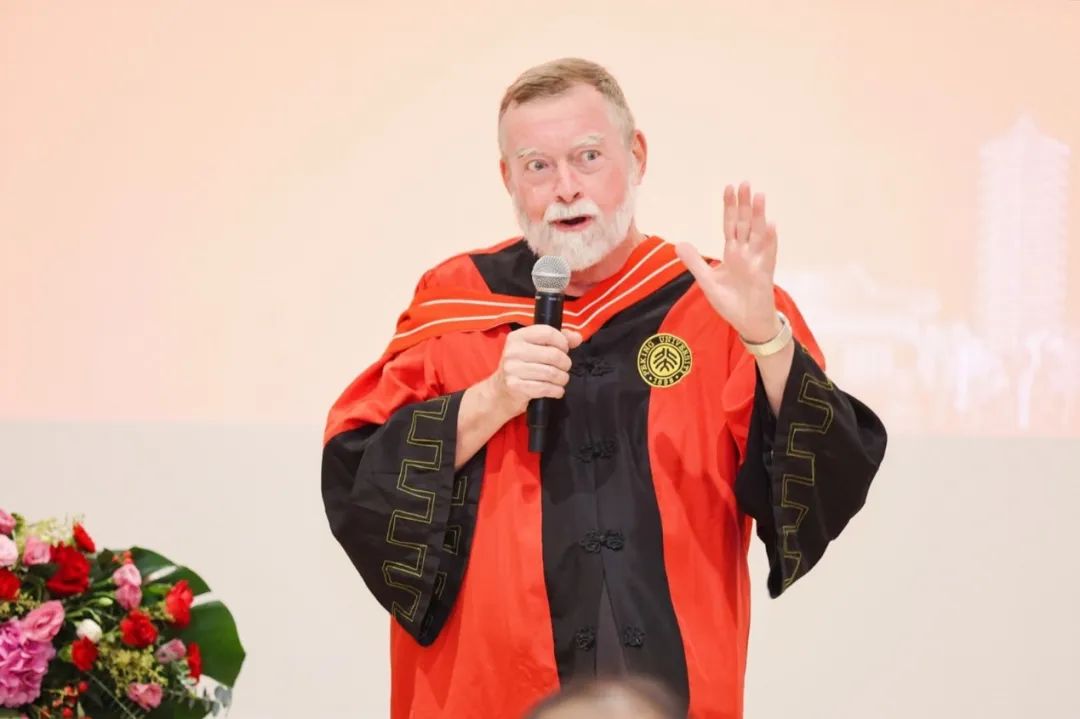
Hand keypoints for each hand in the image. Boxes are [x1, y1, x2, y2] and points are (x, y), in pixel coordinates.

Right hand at [482, 325, 582, 419]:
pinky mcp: (515, 386)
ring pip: (551, 373)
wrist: (500, 392)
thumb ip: (558, 340)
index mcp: (518, 336)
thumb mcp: (536, 349)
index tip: (564, 350)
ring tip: (560, 380)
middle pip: (553, 354)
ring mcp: (512, 369)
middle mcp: (513, 351)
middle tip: (564, 368)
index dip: (562, 342)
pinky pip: (545, 388)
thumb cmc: (522, 367)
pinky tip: (556, 390)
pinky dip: (556, 390)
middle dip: (565, 364)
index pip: (548, 332)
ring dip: (562, 379)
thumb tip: (577, 337)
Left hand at [675, 182, 780, 342]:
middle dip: (744, 204)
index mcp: (732, 252)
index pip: (730, 224)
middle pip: (745, 223)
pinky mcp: (764, 273)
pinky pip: (768, 254)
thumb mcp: (707, 281)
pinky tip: (770, 225)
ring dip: (759, 215)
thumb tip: (679, 243)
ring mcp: (757, 261)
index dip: (729, 207)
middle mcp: (746, 253)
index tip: (729, 188)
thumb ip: (695, 262)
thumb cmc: (730, 302)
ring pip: (758, 233)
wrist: (746, 322)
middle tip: (744, 183)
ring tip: (759, 196)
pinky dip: (769, 240)